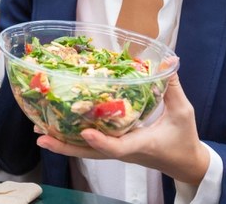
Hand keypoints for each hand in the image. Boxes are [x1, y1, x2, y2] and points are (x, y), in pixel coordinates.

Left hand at [35, 72, 209, 184]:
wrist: (186, 164)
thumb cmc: (184, 139)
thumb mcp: (183, 112)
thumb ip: (172, 87)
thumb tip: (168, 61)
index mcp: (141, 144)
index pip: (119, 147)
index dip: (102, 142)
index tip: (86, 132)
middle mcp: (124, 151)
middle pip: (91, 153)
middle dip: (65, 146)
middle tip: (41, 136)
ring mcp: (118, 152)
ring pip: (87, 152)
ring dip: (63, 143)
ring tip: (39, 131)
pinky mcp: (116, 149)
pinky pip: (91, 147)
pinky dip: (73, 140)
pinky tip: (55, 129)